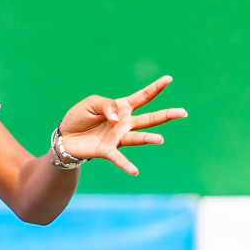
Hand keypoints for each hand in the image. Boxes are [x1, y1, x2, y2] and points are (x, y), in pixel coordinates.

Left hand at [58, 75, 187, 175]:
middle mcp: (124, 123)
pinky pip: (119, 158)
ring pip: (137, 138)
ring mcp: (118, 137)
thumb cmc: (80, 117)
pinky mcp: (107, 150)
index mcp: (121, 107)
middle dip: (167, 115)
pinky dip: (126, 164)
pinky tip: (134, 171)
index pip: (142, 97)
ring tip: (160, 139)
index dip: (155, 88)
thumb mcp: (91, 104)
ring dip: (148, 139)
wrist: (65, 136)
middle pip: (149, 118)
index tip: (169, 79)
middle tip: (183, 113)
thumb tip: (118, 118)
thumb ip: (106, 105)